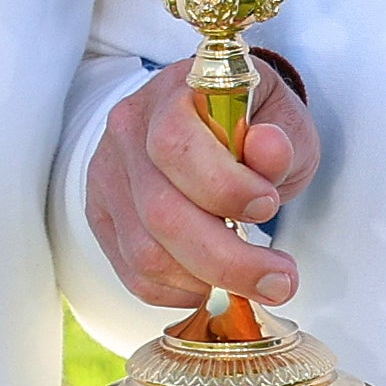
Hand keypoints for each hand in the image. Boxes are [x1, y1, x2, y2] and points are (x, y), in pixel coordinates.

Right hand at [86, 54, 320, 309]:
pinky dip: (181, 291)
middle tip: (280, 279)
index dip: (223, 186)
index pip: (175, 144)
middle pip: (160, 212)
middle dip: (227, 258)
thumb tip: (269, 149)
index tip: (269, 205)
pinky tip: (214, 281)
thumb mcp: (281, 119)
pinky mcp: (103, 217)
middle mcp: (128, 132)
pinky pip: (135, 274)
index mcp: (172, 93)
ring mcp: (109, 177)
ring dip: (208, 281)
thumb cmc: (251, 122)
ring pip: (147, 253)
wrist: (214, 123)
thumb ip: (280, 140)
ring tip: (255, 281)